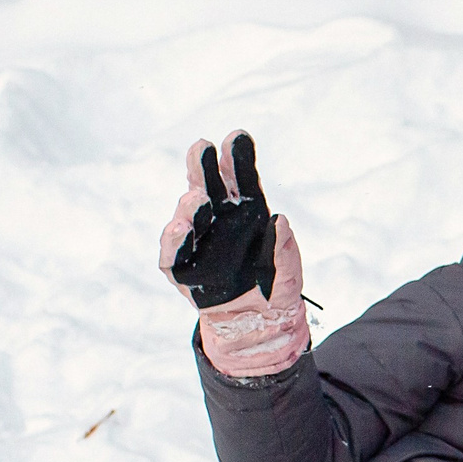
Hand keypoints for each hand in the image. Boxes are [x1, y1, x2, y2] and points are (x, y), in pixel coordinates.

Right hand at [158, 131, 307, 376]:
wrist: (257, 324)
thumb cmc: (274, 289)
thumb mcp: (290, 273)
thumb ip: (286, 250)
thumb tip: (282, 222)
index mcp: (246, 212)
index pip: (240, 179)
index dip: (237, 158)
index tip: (237, 137)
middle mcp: (219, 220)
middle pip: (208, 186)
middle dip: (204, 166)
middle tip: (202, 147)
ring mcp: (198, 241)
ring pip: (188, 214)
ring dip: (190, 204)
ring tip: (197, 199)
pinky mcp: (181, 268)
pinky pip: (172, 252)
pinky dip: (174, 239)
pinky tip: (179, 227)